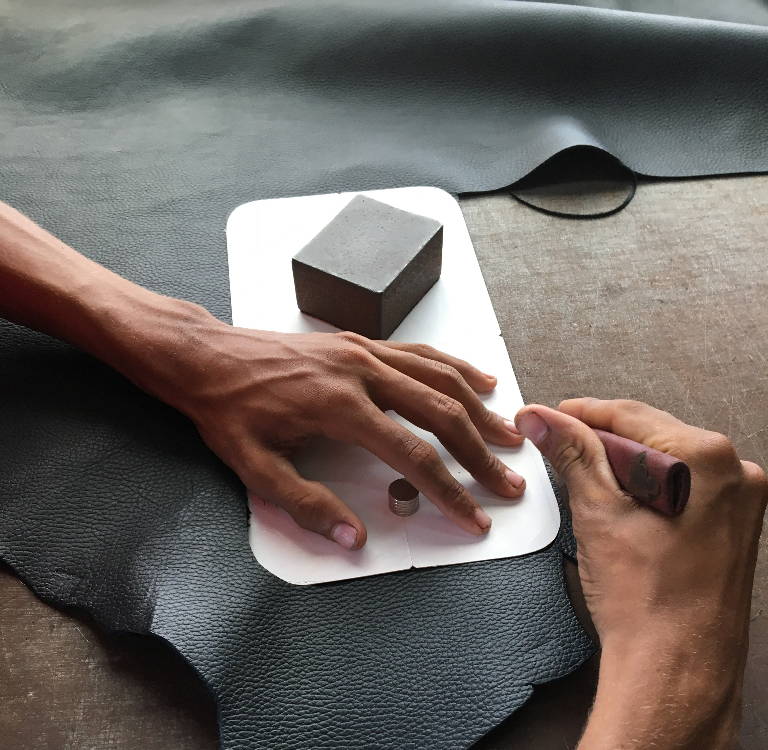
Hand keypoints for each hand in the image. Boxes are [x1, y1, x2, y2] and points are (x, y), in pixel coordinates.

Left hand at [134, 308, 525, 549]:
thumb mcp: (255, 467)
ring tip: (509, 434)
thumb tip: (354, 538)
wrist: (207, 357)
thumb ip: (307, 505)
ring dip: (479, 409)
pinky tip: (478, 379)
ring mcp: (364, 352)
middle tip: (510, 481)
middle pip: (440, 413)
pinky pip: (420, 353)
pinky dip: (455, 367)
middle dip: (480, 453)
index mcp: (340, 407)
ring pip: (439, 377)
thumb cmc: (228, 410)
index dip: (450, 491)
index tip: (474, 516)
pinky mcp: (360, 343)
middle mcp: (361, 372)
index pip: (412, 455)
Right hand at [514, 398, 766, 749]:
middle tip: (559, 449)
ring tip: (586, 488)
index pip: (631, 415)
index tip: (552, 416)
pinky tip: (619, 508)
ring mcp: (739, 503)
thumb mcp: (598, 513)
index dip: (581, 413)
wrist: (675, 671)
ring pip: (665, 461)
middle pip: (651, 435)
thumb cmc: (650, 607)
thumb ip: (571, 454)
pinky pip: (682, 487)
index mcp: (711, 461)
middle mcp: (736, 476)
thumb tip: (543, 419)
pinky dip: (646, 490)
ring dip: (622, 467)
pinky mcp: (731, 526)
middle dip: (601, 443)